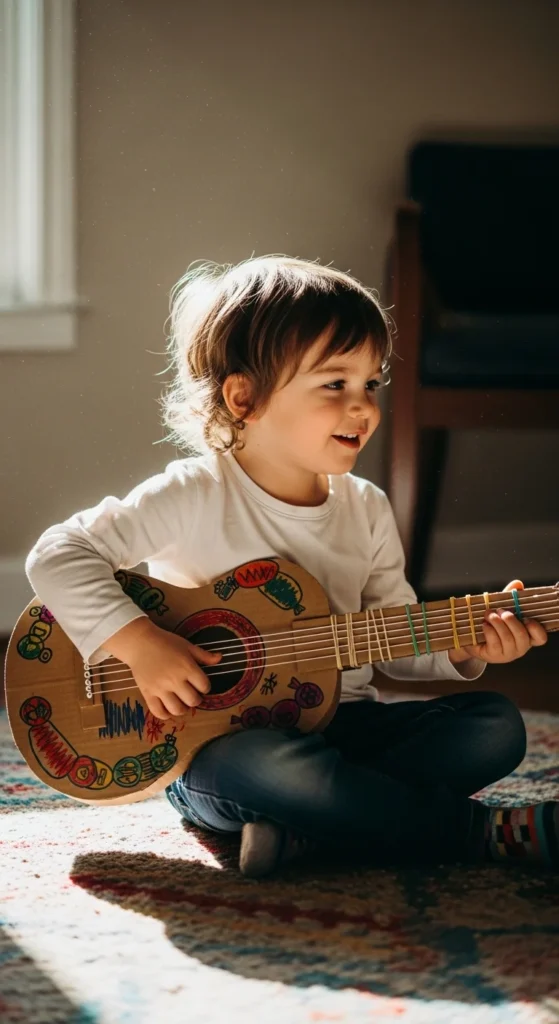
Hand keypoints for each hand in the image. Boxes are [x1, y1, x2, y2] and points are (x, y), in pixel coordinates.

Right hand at [104, 617, 221, 718]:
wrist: (140, 642)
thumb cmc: (166, 642)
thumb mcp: (187, 646)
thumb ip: (204, 655)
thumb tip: (220, 658)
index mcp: (187, 667)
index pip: (204, 686)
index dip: (205, 687)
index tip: (200, 685)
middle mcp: (175, 680)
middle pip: (193, 700)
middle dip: (196, 699)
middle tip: (192, 695)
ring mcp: (160, 688)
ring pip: (177, 710)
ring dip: (183, 709)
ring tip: (181, 702)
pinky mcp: (147, 693)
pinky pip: (158, 712)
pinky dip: (165, 714)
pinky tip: (168, 708)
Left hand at [450, 579, 547, 664]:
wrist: (473, 639)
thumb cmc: (493, 624)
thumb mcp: (503, 609)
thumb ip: (511, 597)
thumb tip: (518, 584)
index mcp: (527, 636)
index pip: (540, 638)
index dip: (536, 628)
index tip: (526, 618)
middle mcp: (520, 647)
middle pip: (522, 635)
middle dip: (510, 620)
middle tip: (500, 610)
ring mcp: (508, 653)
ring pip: (507, 638)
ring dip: (497, 623)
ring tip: (489, 614)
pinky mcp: (494, 656)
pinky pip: (494, 643)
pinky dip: (489, 631)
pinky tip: (484, 625)